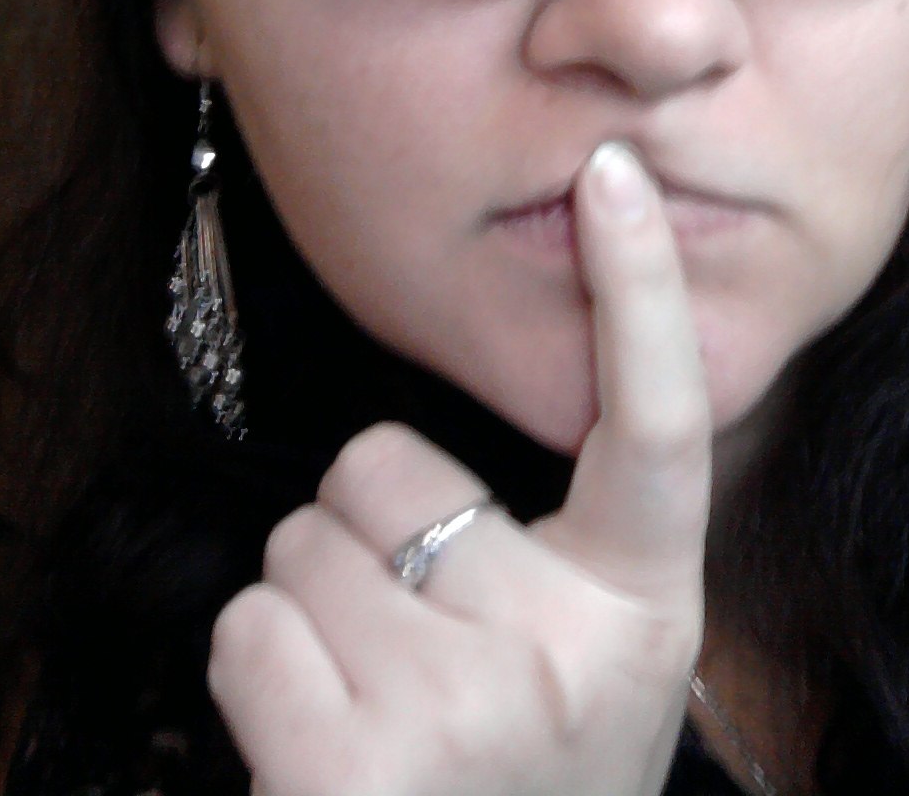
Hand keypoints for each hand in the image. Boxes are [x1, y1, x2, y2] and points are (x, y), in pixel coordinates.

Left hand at [207, 141, 712, 795]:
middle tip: (419, 643)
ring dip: (312, 605)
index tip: (613, 173)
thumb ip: (561, 540)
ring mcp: (462, 714)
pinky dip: (262, 670)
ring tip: (374, 703)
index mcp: (642, 605)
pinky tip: (321, 743)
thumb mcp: (594, 662)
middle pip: (387, 465)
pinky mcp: (349, 772)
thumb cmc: (532, 778)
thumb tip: (448, 417)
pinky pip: (250, 623)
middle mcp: (568, 651)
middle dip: (371, 531)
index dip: (639, 289)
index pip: (658, 421)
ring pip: (303, 540)